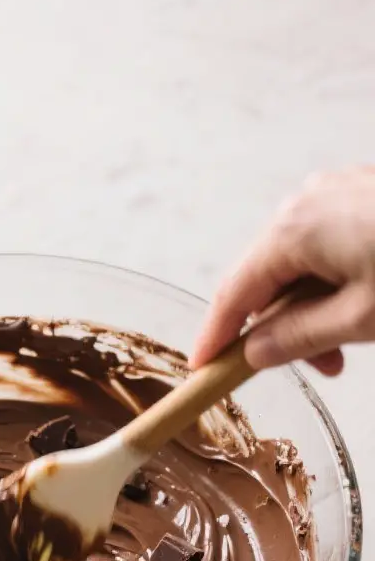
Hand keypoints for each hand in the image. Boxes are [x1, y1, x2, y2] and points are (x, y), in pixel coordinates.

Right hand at [191, 165, 374, 375]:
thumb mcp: (360, 317)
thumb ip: (299, 338)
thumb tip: (254, 352)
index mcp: (294, 229)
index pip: (234, 294)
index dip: (216, 336)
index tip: (202, 368)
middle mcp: (305, 201)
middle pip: (268, 279)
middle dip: (284, 327)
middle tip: (321, 366)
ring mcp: (333, 192)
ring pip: (299, 263)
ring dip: (313, 306)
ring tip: (347, 341)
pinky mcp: (359, 194)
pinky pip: (326, 244)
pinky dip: (333, 279)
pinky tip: (359, 302)